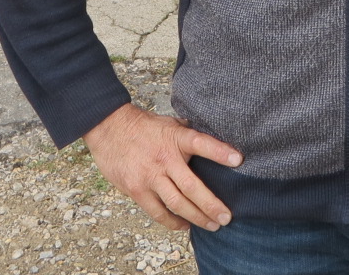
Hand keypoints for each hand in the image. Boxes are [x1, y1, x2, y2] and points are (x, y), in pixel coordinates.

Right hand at [83, 103, 242, 230]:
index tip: (238, 160)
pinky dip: (172, 221)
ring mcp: (149, 176)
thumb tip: (214, 135)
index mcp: (175, 137)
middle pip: (192, 186)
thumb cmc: (144, 126)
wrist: (110, 128)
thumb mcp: (170, 123)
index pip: (201, 143)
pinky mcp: (136, 190)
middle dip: (211, 205)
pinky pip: (157, 212)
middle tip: (226, 217)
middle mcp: (164, 158)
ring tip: (212, 225)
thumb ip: (189, 133)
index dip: (220, 151)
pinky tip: (185, 225)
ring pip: (177, 203)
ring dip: (196, 217)